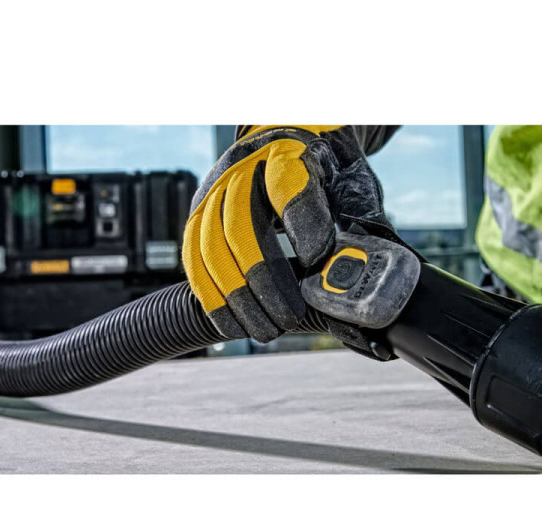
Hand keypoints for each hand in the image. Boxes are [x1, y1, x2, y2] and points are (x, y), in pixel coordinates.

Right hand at [182, 125, 392, 342]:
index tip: (318, 260)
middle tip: (291, 316)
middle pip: (240, 225)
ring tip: (268, 329)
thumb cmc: (323, 167)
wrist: (285, 137)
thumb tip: (379, 269)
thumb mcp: (349, 180)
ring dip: (238, 298)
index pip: (288, 183)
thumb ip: (361, 217)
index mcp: (286, 151)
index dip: (301, 223)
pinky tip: (235, 326)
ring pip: (211, 249)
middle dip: (265, 279)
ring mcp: (213, 193)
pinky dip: (213, 298)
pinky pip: (195, 262)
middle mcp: (241, 169)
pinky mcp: (199, 217)